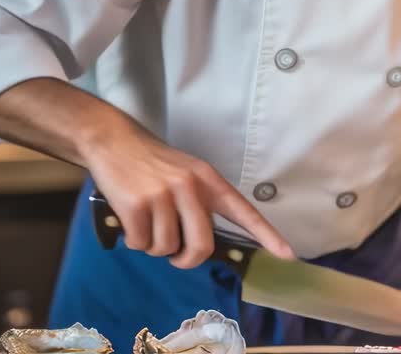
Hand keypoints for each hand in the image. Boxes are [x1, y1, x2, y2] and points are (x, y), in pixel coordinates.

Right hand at [82, 120, 293, 268]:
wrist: (113, 140)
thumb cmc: (152, 163)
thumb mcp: (186, 174)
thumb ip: (199, 204)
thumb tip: (201, 246)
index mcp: (209, 180)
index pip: (243, 211)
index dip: (267, 235)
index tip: (287, 255)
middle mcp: (191, 187)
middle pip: (201, 246)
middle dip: (186, 259)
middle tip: (175, 255)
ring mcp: (164, 195)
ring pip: (166, 248)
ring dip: (154, 246)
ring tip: (147, 222)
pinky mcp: (138, 204)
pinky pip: (141, 244)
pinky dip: (134, 241)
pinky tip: (131, 221)